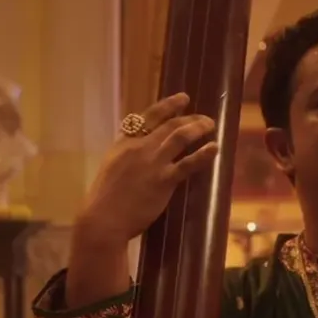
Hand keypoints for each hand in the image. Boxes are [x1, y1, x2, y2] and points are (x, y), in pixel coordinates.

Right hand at [72, 94, 220, 250]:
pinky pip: (188, 163)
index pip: (148, 117)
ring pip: (180, 136)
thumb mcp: (111, 166)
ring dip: (198, 128)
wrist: (103, 218)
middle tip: (204, 118)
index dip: (168, 106)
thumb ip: (127, 156)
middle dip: (189, 118)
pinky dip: (203, 154)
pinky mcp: (164, 180)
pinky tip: (214, 148)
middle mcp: (139, 147)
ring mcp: (153, 162)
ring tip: (210, 126)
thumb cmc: (104, 198)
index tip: (183, 99)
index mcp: (124, 143)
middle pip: (169, 125)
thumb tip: (141, 151)